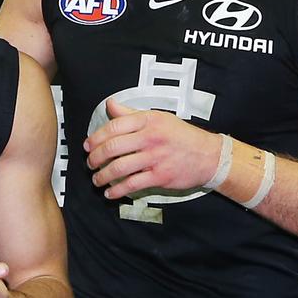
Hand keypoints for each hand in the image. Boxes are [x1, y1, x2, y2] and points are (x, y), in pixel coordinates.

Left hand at [85, 99, 219, 198]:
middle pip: (112, 148)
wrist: (209, 155)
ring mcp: (155, 158)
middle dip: (95, 157)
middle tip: (90, 163)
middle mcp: (150, 138)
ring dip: (103, 176)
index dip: (95, 137)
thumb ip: (131, 114)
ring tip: (97, 179)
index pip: (113, 127)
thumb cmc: (182, 136)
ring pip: (119, 167)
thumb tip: (110, 105)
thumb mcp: (158, 117)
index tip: (88, 145)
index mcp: (148, 120)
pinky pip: (132, 184)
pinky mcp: (160, 176)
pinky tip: (111, 192)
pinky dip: (117, 190)